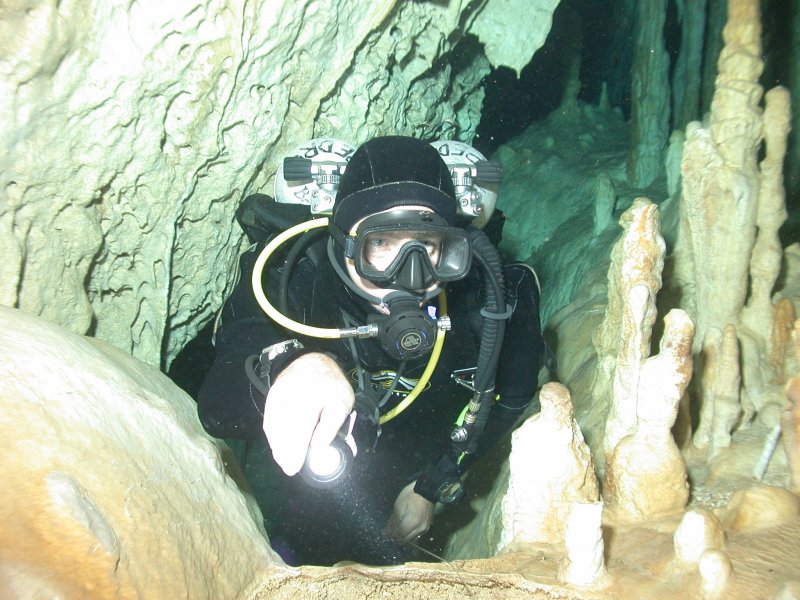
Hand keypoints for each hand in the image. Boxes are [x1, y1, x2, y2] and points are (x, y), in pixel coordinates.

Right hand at [263, 352, 353, 475]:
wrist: (312, 361)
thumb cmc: (330, 385)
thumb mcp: (341, 403)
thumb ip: (331, 426)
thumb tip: (320, 449)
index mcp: (311, 397)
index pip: (300, 427)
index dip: (296, 450)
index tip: (294, 467)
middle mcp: (290, 396)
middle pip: (284, 430)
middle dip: (285, 452)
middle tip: (289, 469)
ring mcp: (278, 396)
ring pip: (274, 426)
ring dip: (278, 446)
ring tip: (284, 462)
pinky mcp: (271, 398)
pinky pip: (269, 420)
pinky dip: (273, 435)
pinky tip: (278, 447)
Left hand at [382, 481, 433, 543]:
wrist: (427, 490)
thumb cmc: (410, 495)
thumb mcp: (399, 506)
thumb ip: (393, 521)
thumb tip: (386, 531)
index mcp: (411, 523)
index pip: (398, 535)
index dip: (390, 535)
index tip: (383, 533)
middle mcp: (419, 529)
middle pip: (405, 539)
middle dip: (395, 538)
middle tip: (388, 534)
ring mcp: (424, 528)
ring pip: (411, 539)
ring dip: (402, 538)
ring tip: (395, 533)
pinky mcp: (427, 526)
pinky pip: (416, 535)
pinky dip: (409, 535)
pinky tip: (404, 530)